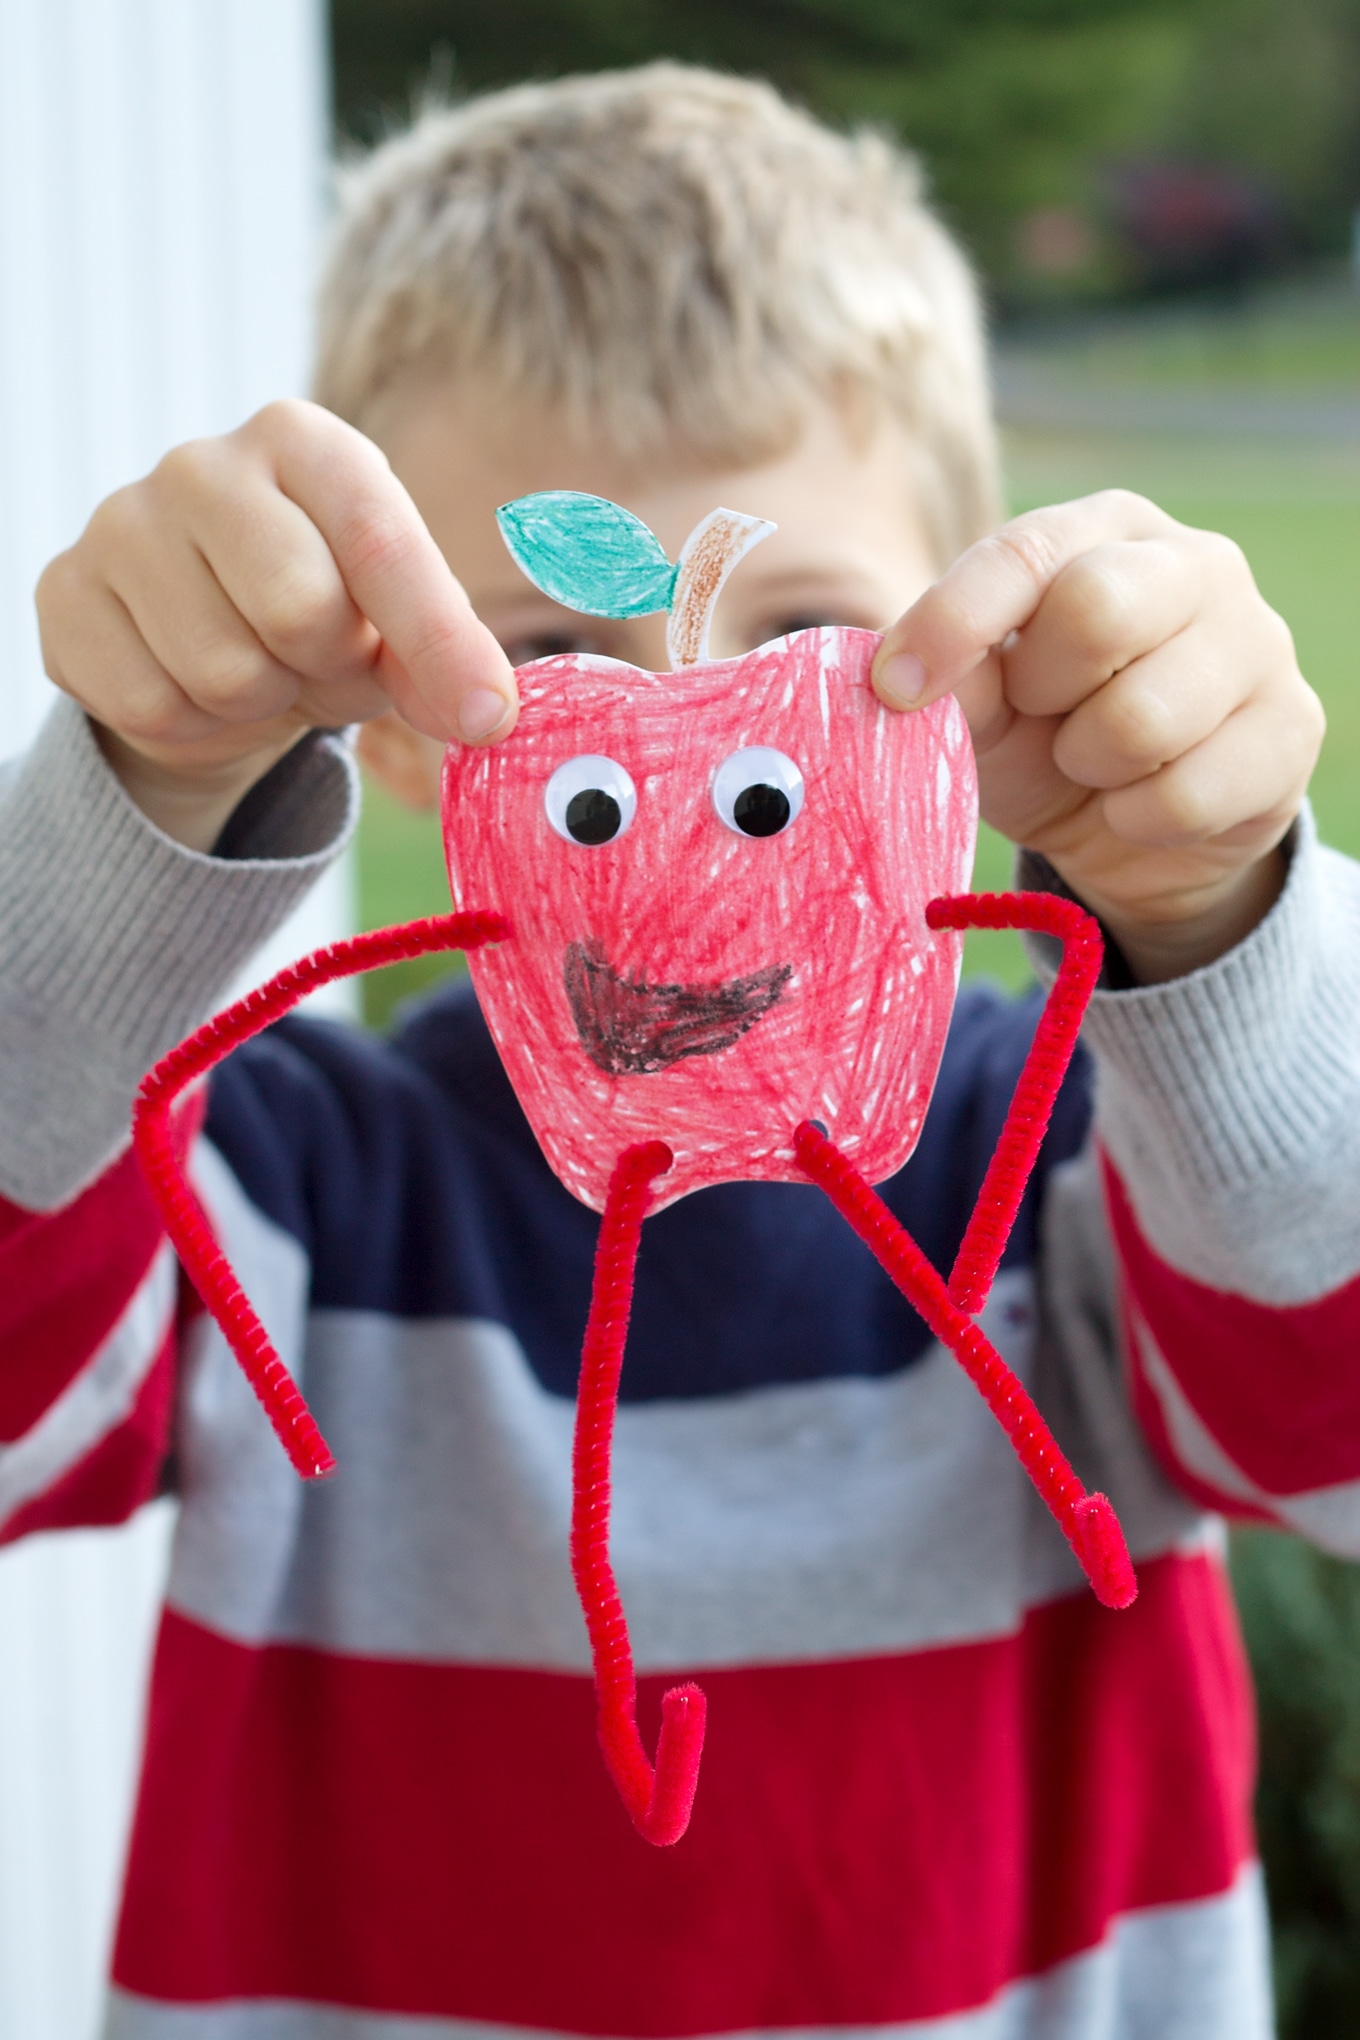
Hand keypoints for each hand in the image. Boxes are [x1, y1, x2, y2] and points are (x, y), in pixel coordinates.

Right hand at [36, 400, 515, 850]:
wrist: (199, 652)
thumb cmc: (320, 620)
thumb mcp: (396, 627)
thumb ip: (444, 655)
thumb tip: (486, 712)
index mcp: (302, 441)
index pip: (380, 540)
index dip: (438, 640)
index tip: (487, 716)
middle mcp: (203, 464)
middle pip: (299, 611)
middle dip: (329, 667)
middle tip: (319, 660)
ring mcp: (120, 524)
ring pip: (223, 673)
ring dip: (259, 703)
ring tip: (257, 669)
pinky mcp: (63, 594)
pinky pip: (151, 705)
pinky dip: (191, 725)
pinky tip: (190, 685)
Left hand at [872, 490, 1324, 982]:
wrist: (1139, 830)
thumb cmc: (1048, 738)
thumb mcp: (986, 709)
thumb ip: (956, 683)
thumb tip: (902, 678)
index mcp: (1104, 531)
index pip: (1024, 551)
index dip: (952, 621)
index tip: (895, 686)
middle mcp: (1194, 563)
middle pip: (1096, 608)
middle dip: (1043, 688)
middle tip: (1042, 715)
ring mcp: (1257, 640)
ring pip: (1143, 716)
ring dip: (1089, 765)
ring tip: (1092, 762)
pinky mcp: (1291, 726)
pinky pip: (1184, 793)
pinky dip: (1136, 819)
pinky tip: (1138, 805)